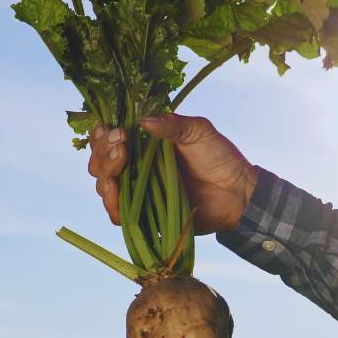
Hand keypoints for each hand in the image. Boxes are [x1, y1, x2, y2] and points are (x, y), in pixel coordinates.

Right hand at [87, 114, 257, 234]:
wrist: (238, 193)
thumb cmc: (220, 157)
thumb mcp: (198, 131)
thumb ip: (172, 124)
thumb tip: (143, 120)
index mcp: (143, 145)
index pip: (108, 140)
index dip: (103, 136)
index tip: (116, 131)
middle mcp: (135, 169)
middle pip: (99, 164)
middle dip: (103, 154)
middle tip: (121, 146)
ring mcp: (138, 193)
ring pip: (104, 187)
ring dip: (105, 176)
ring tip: (119, 165)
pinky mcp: (144, 217)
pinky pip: (118, 215)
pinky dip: (113, 205)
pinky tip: (116, 192)